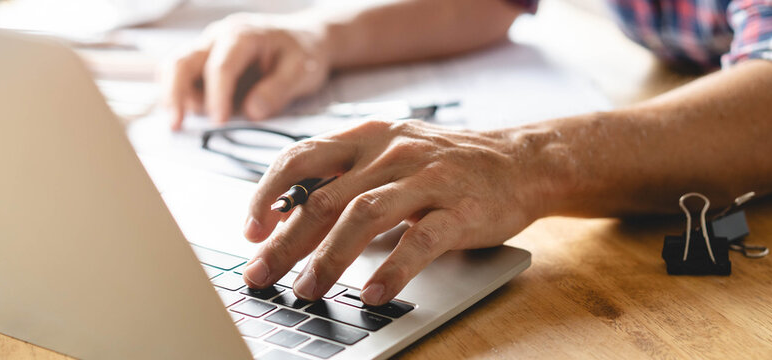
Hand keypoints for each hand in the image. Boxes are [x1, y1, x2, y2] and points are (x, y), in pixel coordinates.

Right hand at [168, 13, 330, 127]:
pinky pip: (182, 74)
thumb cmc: (302, 54)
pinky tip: (189, 113)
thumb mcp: (301, 72)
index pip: (220, 66)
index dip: (217, 96)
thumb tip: (250, 112)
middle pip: (182, 61)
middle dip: (175, 94)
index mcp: (243, 35)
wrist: (304, 39)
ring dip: (175, 95)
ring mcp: (208, 46)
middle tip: (176, 126)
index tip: (219, 122)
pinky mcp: (205, 59)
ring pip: (175, 67)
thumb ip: (277, 91)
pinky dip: (180, 94)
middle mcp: (218, 37)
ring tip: (183, 122)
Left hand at [240, 120, 562, 304]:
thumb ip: (346, 178)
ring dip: (328, 258)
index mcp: (367, 138)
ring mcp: (426, 179)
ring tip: (308, 290)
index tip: (250, 229)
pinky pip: (419, 241)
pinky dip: (391, 269)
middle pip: (324, 198)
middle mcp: (391, 153)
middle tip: (262, 274)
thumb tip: (289, 218)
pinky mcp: (459, 209)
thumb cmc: (446, 165)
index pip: (301, 158)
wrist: (520, 161)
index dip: (268, 193)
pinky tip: (371, 293)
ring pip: (362, 216)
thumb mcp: (391, 155)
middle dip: (285, 241)